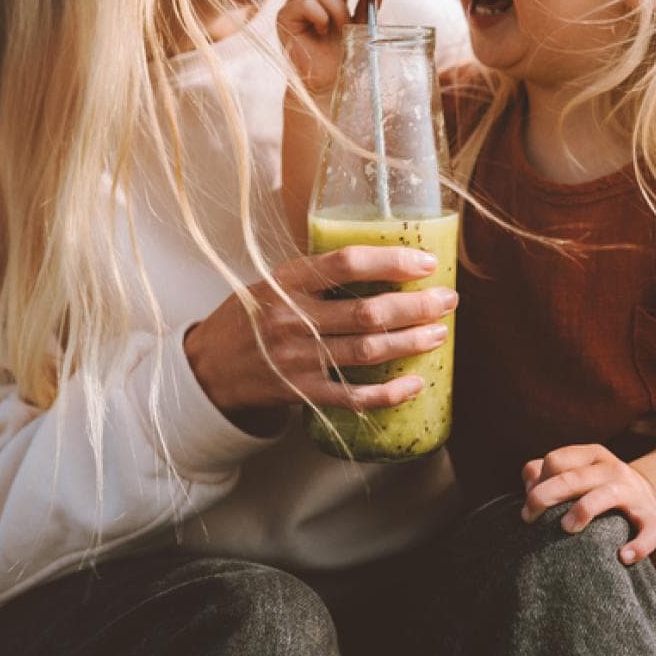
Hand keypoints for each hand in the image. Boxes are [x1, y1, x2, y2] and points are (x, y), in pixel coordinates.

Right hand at [183, 244, 454, 430]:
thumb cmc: (250, 317)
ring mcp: (298, 359)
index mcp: (285, 283)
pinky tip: (414, 383)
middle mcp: (292, 319)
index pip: (345, 264)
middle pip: (366, 312)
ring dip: (410, 342)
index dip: (390, 261)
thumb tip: (379, 258)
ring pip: (367, 351)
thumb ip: (315, 274)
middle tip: (447, 300)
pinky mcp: (302, 394)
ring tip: (438, 333)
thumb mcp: (272, 282)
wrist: (209, 367)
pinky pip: (354, 397)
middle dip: (415, 306)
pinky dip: (388, 393)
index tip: (424, 262)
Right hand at [277, 0, 385, 95]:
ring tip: (340, 30)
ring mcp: (297, 4)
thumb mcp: (361, 28)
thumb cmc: (343, 57)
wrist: (327, 83)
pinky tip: (321, 32)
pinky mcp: (285, 16)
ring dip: (338, 10)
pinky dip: (320, 16)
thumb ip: (367, 7)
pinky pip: (306, 3)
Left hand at [520, 444, 655, 563]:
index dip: (537, 482)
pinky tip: (623, 556)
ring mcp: (633, 492)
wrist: (650, 497)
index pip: (556, 461)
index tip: (528, 503)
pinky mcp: (651, 518)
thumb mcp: (578, 472)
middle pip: (573, 478)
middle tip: (529, 518)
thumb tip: (528, 481)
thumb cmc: (599, 488)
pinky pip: (646, 531)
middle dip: (546, 496)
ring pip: (605, 496)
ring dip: (583, 510)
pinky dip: (637, 545)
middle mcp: (612, 469)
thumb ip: (549, 473)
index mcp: (591, 456)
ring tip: (567, 528)